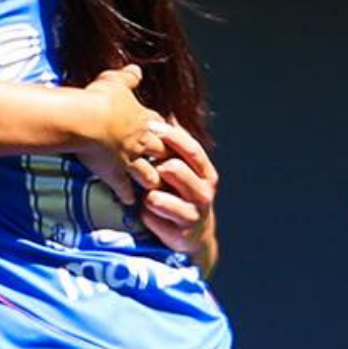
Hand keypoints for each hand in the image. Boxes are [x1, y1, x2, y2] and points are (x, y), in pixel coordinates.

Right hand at [76, 65, 167, 204]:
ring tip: (156, 187)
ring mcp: (128, 159)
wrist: (83, 120)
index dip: (166, 130)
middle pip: (162, 153)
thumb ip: (128, 77)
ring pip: (150, 174)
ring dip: (153, 180)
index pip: (161, 126)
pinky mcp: (114, 173)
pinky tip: (130, 201)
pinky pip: (124, 188)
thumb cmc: (99, 98)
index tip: (168, 135)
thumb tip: (136, 68)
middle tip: (170, 165)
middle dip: (168, 159)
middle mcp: (140, 141)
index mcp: (142, 119)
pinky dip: (127, 195)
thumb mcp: (115, 81)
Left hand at [140, 120, 218, 273]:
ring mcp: (192, 213)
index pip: (191, 149)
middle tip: (142, 164)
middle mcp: (203, 192)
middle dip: (155, 165)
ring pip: (159, 197)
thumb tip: (167, 113)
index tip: (148, 126)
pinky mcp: (179, 233)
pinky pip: (151, 216)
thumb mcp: (186, 169)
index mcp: (205, 172)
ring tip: (146, 194)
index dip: (171, 136)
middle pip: (175, 169)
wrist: (193, 235)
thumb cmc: (182, 193)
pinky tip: (144, 212)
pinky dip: (144, 213)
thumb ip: (177, 145)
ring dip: (147, 193)